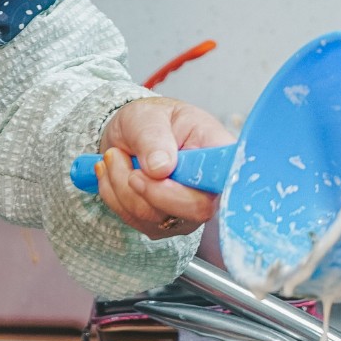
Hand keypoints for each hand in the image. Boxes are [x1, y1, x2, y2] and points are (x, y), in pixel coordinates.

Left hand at [96, 96, 233, 240]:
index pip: (226, 180)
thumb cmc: (148, 121)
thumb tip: (161, 168)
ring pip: (154, 216)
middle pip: (195, 209)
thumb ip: (153, 137)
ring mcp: (189, 211)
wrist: (127, 136)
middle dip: (148, 186)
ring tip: (115, 155)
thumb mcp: (147, 115)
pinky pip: (134, 220)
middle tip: (121, 155)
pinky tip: (115, 172)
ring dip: (121, 184)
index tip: (163, 170)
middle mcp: (210, 188)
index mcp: (218, 152)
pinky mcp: (164, 224)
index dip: (204, 184)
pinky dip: (113, 194)